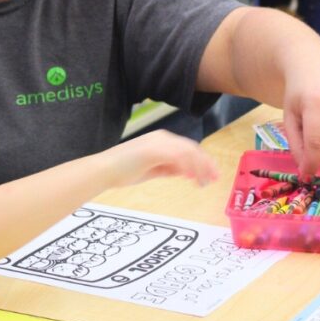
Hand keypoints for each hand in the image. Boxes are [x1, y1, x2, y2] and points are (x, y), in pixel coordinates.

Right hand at [104, 130, 218, 187]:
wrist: (104, 170)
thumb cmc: (122, 171)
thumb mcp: (150, 170)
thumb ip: (167, 168)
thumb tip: (184, 171)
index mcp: (160, 140)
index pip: (187, 148)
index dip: (202, 161)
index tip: (211, 174)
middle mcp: (161, 137)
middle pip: (192, 148)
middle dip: (206, 164)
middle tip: (216, 178)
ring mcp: (158, 142)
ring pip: (188, 152)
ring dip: (200, 168)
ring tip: (205, 182)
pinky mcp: (154, 149)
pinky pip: (178, 157)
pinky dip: (188, 168)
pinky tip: (191, 178)